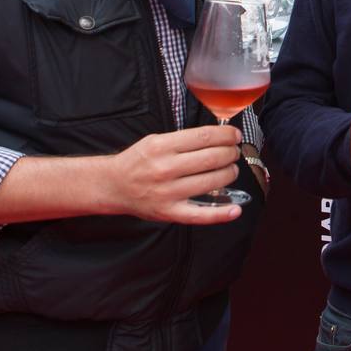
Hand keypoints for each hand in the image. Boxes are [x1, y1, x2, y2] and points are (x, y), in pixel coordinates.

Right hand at [108, 125, 243, 222]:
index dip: (226, 135)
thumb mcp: (156, 140)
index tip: (235, 136)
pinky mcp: (170, 212)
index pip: (204, 137)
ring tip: (231, 170)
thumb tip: (219, 136)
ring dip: (229, 173)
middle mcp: (165, 169)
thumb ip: (184, 139)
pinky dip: (221, 214)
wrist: (114, 185)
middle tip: (233, 152)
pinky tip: (236, 209)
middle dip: (230, 153)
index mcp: (162, 147)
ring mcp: (168, 192)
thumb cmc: (138, 161)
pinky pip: (200, 215)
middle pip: (212, 158)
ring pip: (211, 181)